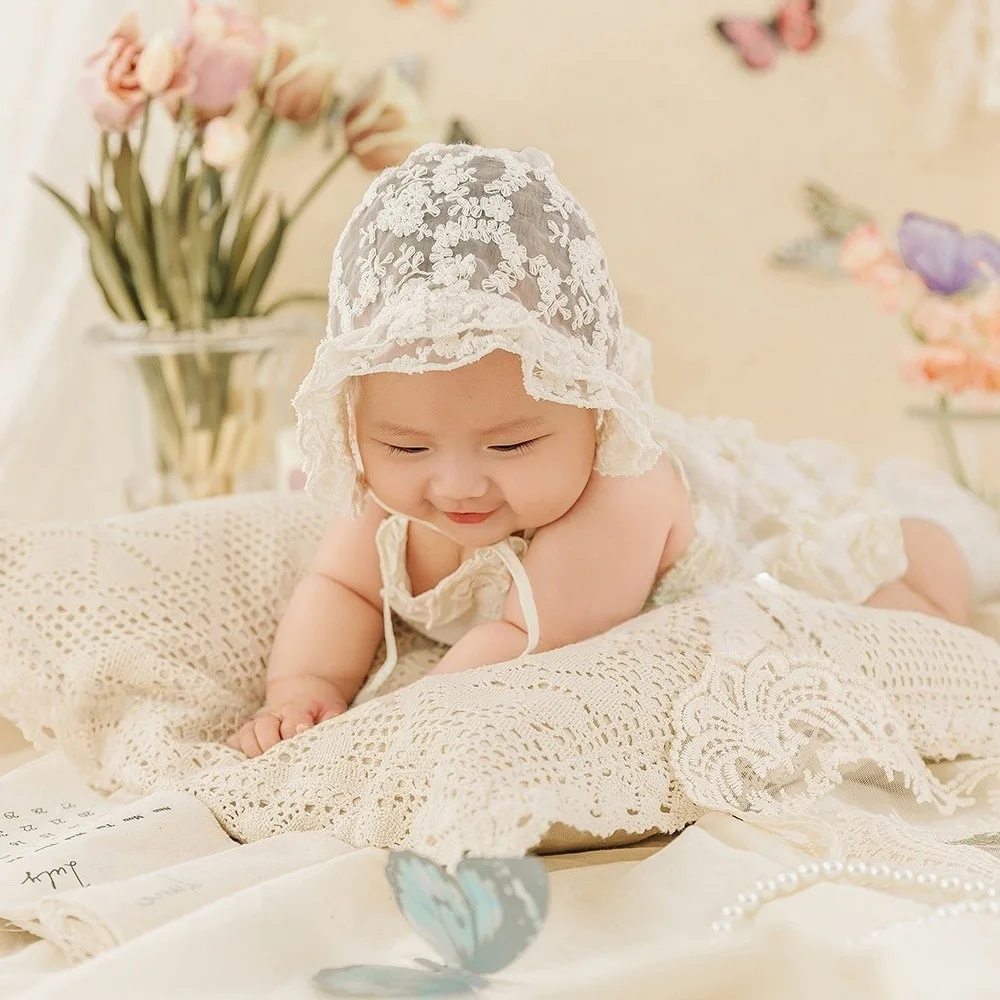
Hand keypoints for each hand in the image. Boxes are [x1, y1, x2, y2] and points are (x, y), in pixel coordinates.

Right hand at [227, 680, 347, 757]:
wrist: (304, 690)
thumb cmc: (320, 705)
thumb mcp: (333, 708)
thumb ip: (332, 720)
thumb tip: (326, 735)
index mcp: (296, 708)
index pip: (291, 723)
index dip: (295, 735)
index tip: (300, 744)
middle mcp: (273, 713)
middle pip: (263, 728)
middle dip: (271, 746)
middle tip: (283, 760)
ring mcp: (258, 722)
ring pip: (246, 735)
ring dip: (254, 751)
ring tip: (268, 764)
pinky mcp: (248, 731)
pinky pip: (235, 741)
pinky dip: (238, 752)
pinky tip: (248, 765)